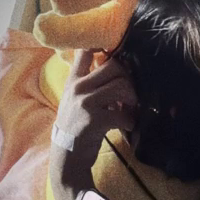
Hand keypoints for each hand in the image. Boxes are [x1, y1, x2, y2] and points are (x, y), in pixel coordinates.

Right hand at [52, 48, 138, 173]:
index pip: (85, 51)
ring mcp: (85, 102)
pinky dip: (130, 121)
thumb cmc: (76, 126)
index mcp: (74, 80)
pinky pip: (122, 114)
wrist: (67, 154)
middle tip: (130, 94)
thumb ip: (89, 83)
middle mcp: (78, 87)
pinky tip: (127, 126)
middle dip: (128, 79)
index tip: (116, 51)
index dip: (103, 44)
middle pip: (114, 66)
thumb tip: (117, 70)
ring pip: (121, 86)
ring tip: (129, 110)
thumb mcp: (75, 99)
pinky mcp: (94, 119)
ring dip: (132, 100)